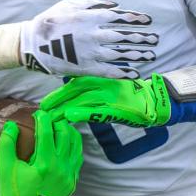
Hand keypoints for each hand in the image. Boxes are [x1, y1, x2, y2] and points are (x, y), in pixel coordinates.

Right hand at [0, 111, 82, 195]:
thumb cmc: (13, 193)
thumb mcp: (6, 169)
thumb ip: (7, 145)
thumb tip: (10, 125)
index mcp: (45, 165)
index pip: (48, 133)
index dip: (43, 119)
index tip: (38, 113)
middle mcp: (61, 169)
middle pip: (65, 135)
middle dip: (57, 122)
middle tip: (48, 117)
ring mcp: (69, 176)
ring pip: (75, 145)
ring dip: (67, 132)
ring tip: (57, 126)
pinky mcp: (72, 181)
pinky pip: (77, 158)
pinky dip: (72, 146)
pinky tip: (63, 143)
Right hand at [19, 0, 157, 78]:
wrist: (32, 44)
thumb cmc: (49, 21)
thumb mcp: (68, 4)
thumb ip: (92, 4)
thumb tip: (114, 5)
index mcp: (90, 18)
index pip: (119, 17)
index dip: (135, 18)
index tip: (148, 20)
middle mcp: (94, 35)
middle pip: (124, 36)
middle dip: (141, 38)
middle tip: (155, 39)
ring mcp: (91, 53)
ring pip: (120, 54)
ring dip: (137, 54)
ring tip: (150, 55)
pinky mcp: (86, 67)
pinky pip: (109, 71)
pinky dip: (124, 72)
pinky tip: (135, 73)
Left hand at [40, 75, 172, 127]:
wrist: (154, 102)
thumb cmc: (130, 97)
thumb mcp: (109, 91)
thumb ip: (92, 93)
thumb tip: (73, 100)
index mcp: (101, 79)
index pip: (75, 84)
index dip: (59, 93)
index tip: (45, 103)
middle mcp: (103, 85)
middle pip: (74, 92)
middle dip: (56, 101)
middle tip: (41, 110)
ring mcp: (109, 96)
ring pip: (81, 101)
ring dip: (64, 108)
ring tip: (49, 116)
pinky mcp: (116, 107)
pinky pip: (95, 110)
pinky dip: (81, 112)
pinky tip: (69, 116)